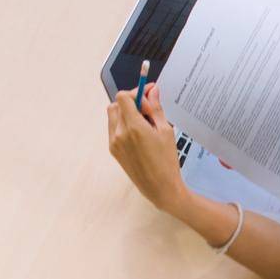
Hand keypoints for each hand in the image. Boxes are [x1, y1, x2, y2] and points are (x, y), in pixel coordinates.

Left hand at [107, 84, 188, 213]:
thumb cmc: (167, 160)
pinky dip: (123, 124)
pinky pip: (113, 128)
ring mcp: (113, 142)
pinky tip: (138, 133)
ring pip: (113, 115)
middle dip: (130, 101)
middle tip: (147, 108)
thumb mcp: (166, 131)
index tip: (148, 94)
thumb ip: (156, 109)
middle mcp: (119, 133)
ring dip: (125, 112)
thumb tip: (152, 91)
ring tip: (144, 122)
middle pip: (116, 104)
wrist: (160, 187)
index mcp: (134, 127)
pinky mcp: (112, 149)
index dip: (136, 92)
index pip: (123, 97)